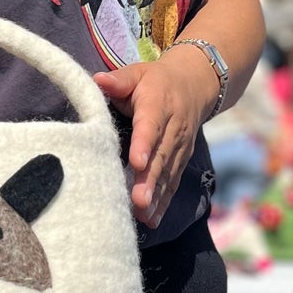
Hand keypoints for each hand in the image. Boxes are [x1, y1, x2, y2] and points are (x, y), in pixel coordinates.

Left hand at [94, 44, 220, 228]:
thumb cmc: (156, 81)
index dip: (144, 144)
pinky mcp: (180, 159)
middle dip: (149, 181)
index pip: (150, 126)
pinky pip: (172, 182)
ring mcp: (179, 147)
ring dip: (156, 196)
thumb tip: (98, 80)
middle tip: (138, 201)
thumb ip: (118, 80)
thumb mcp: (138, 73)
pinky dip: (163, 202)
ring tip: (143, 216)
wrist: (195, 85)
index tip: (136, 162)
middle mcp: (172, 129)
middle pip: (160, 157)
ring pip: (167, 173)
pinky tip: (152, 220)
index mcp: (157, 105)